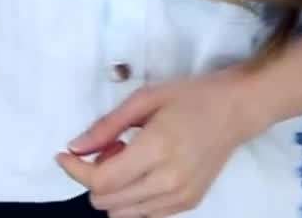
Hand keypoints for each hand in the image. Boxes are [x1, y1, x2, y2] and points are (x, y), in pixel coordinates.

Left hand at [56, 67, 266, 216]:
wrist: (238, 110)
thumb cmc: (192, 96)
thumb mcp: (145, 99)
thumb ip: (107, 126)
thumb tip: (74, 148)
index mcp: (158, 149)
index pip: (102, 181)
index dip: (75, 171)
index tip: (64, 155)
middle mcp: (169, 180)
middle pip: (107, 201)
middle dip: (94, 176)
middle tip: (109, 147)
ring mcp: (181, 197)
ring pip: (122, 214)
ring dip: (112, 190)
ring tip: (129, 158)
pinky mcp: (189, 204)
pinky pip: (143, 215)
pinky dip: (131, 198)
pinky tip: (143, 170)